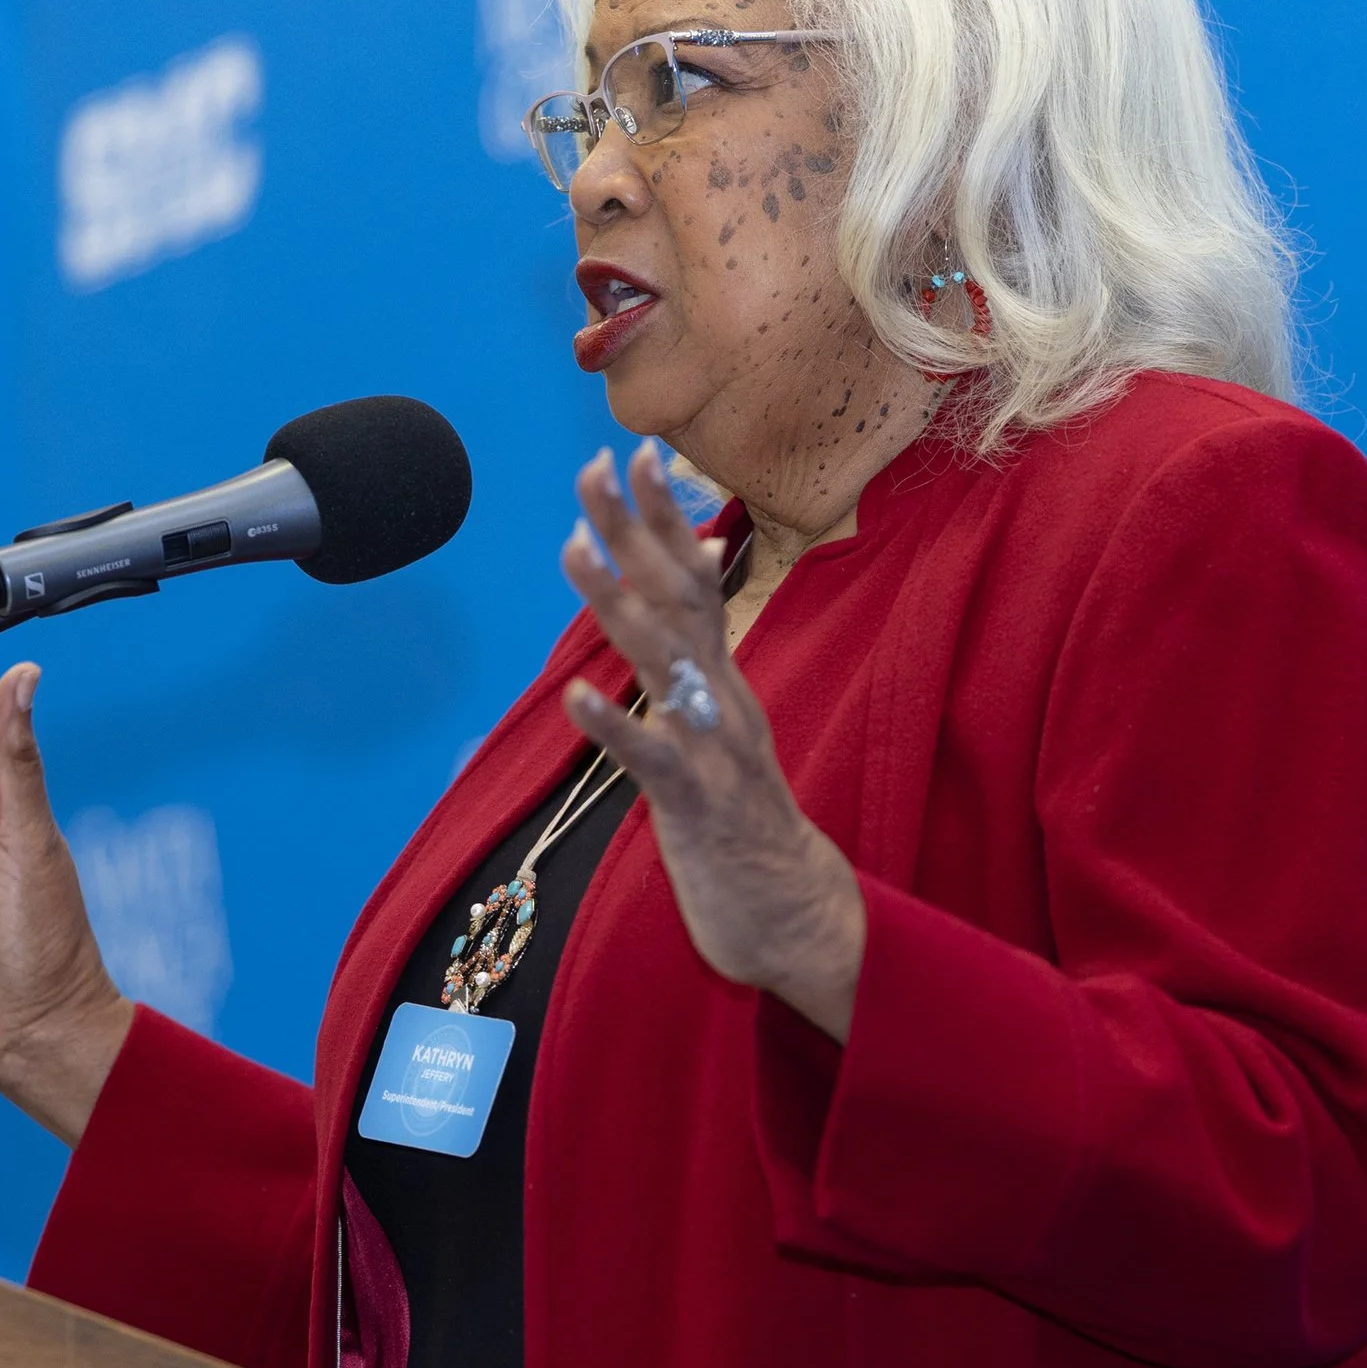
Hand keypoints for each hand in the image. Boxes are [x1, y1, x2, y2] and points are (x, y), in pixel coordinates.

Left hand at [558, 444, 866, 1039]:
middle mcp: (723, 698)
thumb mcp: (725, 721)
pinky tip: (575, 696)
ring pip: (663, 664)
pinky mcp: (697, 806)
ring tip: (572, 551)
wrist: (794, 915)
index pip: (694, 580)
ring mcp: (713, 749)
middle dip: (636, 531)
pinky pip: (653, 760)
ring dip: (615, 604)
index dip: (664, 517)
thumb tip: (701, 564)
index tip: (633, 451)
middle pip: (679, 599)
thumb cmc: (744, 818)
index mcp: (723, 679)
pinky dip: (614, 725)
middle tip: (595, 466)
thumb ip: (705, 650)